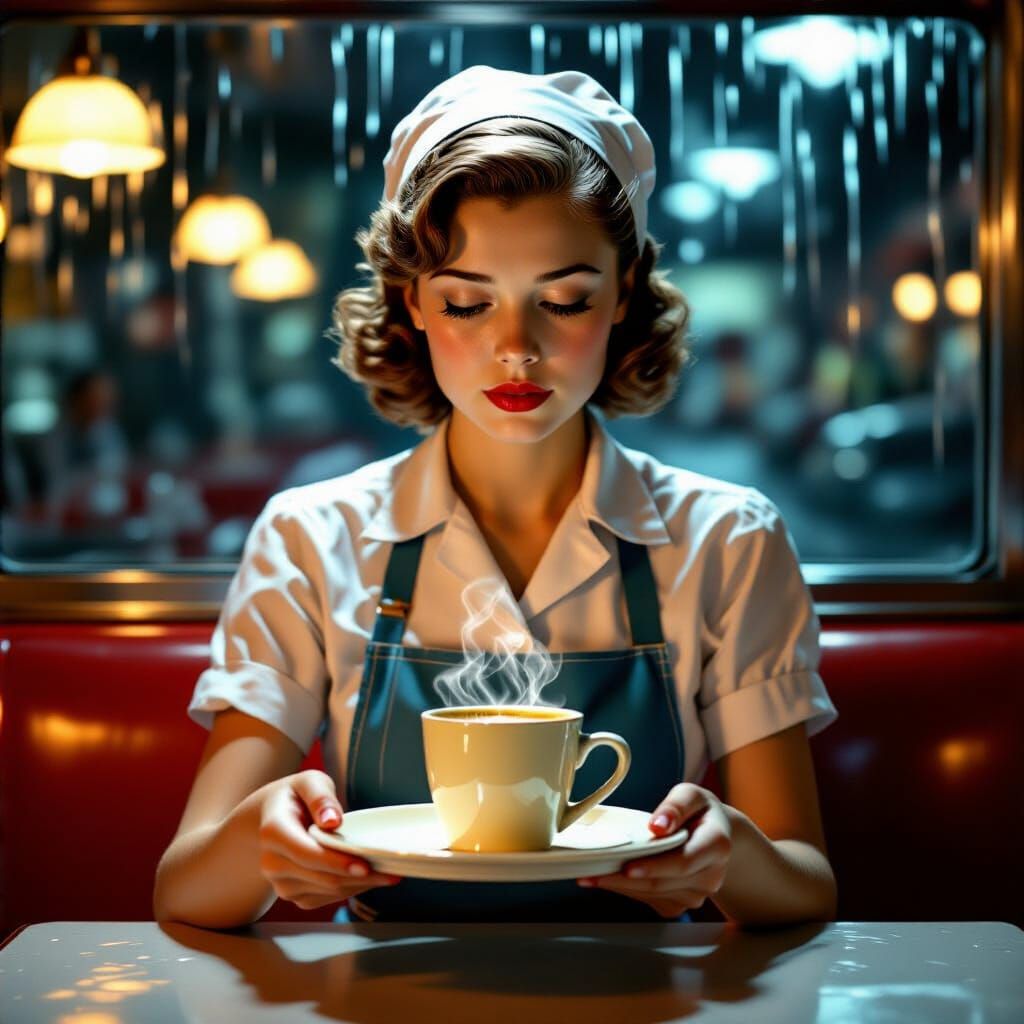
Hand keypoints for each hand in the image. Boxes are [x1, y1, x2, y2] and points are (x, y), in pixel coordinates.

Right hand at [257, 770, 401, 910]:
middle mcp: (272, 863)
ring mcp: (281, 882)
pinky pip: (327, 897)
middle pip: (322, 877)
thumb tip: (332, 820)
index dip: (336, 862)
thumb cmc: (294, 796)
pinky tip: (368, 877)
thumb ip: (321, 797)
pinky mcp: (293, 894)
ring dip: (360, 885)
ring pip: (328, 890)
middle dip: (360, 877)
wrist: (271, 817)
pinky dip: (351, 888)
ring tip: (388, 873)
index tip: (365, 866)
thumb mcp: (308, 782)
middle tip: (393, 872)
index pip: (307, 854)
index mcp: (273, 832)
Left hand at [577, 783, 731, 918]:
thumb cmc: (700, 812)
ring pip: (653, 894)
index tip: (627, 867)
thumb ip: (675, 806)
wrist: (717, 835)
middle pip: (662, 883)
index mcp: (716, 845)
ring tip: (590, 875)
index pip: (682, 862)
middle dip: (624, 879)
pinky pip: (651, 900)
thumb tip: (657, 825)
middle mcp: (711, 876)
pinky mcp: (683, 903)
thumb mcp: (691, 795)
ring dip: (620, 886)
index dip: (654, 867)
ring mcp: (698, 894)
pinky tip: (609, 879)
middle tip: (590, 873)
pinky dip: (628, 890)